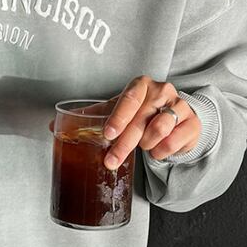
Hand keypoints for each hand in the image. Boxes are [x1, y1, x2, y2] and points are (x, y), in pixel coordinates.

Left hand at [47, 76, 200, 169]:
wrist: (175, 118)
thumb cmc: (141, 113)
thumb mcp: (116, 111)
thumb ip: (90, 117)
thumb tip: (54, 126)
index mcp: (140, 85)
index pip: (128, 98)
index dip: (118, 116)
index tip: (107, 134)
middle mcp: (162, 91)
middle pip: (141, 119)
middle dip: (124, 143)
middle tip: (111, 161)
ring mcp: (180, 106)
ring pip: (161, 128)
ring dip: (147, 144)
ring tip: (143, 148)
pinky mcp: (192, 123)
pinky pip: (177, 140)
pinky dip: (164, 150)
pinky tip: (157, 152)